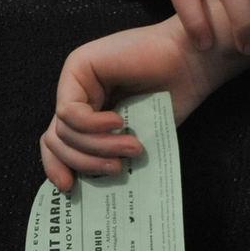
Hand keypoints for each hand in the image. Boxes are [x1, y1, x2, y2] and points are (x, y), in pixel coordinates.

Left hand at [40, 17, 225, 190]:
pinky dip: (93, 125)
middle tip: (116, 169)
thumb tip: (81, 185)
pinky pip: (70, 111)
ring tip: (132, 147)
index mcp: (88, 111)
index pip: (57, 143)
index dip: (57, 167)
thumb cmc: (173, 97)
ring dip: (98, 146)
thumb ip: (107, 152)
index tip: (71, 188)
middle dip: (84, 162)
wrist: (193, 62)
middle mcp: (78, 94)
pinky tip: (119, 123)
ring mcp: (77, 79)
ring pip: (62, 129)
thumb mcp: (136, 136)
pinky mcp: (79, 65)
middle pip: (56, 140)